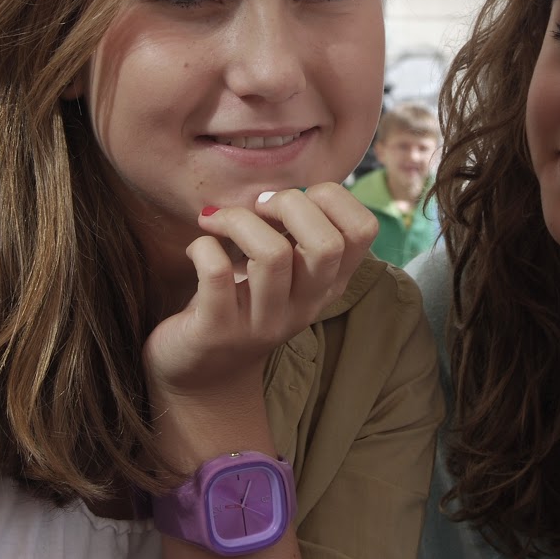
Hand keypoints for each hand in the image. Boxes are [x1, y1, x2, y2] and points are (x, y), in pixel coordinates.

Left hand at [142, 182, 376, 401]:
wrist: (200, 375)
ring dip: (237, 220)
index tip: (289, 200)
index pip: (363, 230)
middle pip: (326, 243)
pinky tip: (196, 248)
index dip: (330, 197)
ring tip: (216, 222)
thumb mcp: (284, 271)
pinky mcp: (218, 331)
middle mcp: (305, 307)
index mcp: (328, 285)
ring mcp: (264, 323)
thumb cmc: (241, 303)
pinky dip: (202, 245)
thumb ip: (296, 231)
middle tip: (255, 207)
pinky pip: (216, 272)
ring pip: (272, 254)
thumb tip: (287, 183)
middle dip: (288, 203)